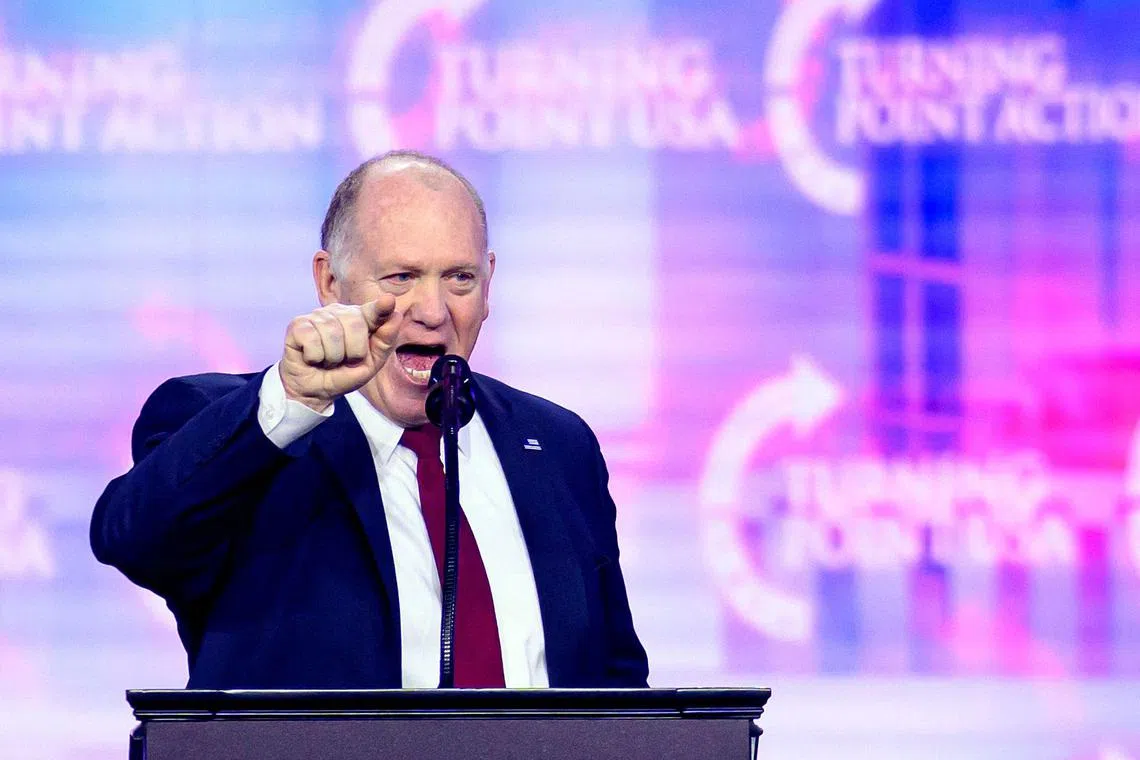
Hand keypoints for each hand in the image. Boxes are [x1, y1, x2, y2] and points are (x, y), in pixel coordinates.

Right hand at [280, 297, 401, 411]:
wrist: (314, 390)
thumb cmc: (344, 374)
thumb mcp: (370, 364)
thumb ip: (384, 341)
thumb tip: (396, 315)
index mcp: (360, 319)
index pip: (373, 311)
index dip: (380, 307)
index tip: (388, 301)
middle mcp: (338, 312)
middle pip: (355, 324)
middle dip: (353, 352)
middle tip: (344, 360)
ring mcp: (317, 316)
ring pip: (333, 334)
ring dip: (333, 358)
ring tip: (327, 360)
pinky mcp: (298, 325)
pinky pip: (313, 341)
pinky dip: (315, 357)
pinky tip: (312, 357)